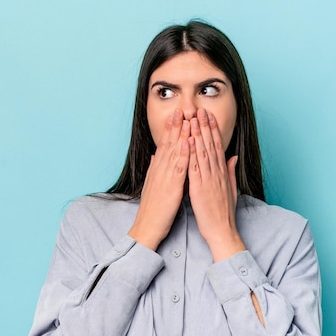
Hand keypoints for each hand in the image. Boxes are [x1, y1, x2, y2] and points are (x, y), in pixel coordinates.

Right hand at [128, 109, 189, 250]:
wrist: (147, 227)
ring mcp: (165, 177)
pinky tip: (187, 142)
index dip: (170, 130)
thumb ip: (155, 170)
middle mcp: (160, 170)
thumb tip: (155, 156)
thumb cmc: (153, 209)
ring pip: (174, 152)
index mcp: (157, 171)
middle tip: (180, 109)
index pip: (164, 146)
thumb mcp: (153, 186)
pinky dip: (183, 153)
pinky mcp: (171, 186)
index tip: (175, 116)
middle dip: (175, 126)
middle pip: (168, 144)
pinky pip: (178, 167)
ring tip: (185, 119)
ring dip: (180, 134)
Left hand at [187, 108, 244, 261]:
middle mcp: (216, 173)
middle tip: (200, 109)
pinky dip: (192, 153)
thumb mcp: (230, 190)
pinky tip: (189, 140)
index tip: (208, 116)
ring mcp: (209, 179)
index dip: (212, 130)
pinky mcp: (200, 188)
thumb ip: (230, 172)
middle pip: (210, 145)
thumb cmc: (223, 213)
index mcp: (221, 173)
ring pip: (203, 152)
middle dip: (205, 126)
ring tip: (193, 118)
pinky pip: (196, 167)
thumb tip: (233, 157)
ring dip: (198, 134)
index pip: (217, 147)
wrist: (222, 231)